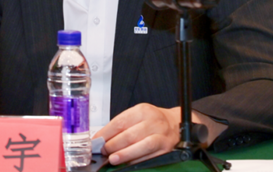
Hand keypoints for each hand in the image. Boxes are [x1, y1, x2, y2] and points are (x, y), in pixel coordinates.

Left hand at [93, 105, 226, 165]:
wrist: (176, 124)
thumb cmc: (153, 121)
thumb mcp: (137, 116)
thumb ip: (121, 126)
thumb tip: (102, 139)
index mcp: (142, 110)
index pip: (120, 122)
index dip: (105, 133)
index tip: (96, 140)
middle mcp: (153, 121)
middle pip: (129, 134)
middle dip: (113, 144)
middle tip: (103, 151)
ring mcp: (161, 135)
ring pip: (141, 145)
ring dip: (125, 154)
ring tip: (113, 159)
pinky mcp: (166, 149)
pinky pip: (150, 156)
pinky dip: (137, 160)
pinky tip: (128, 162)